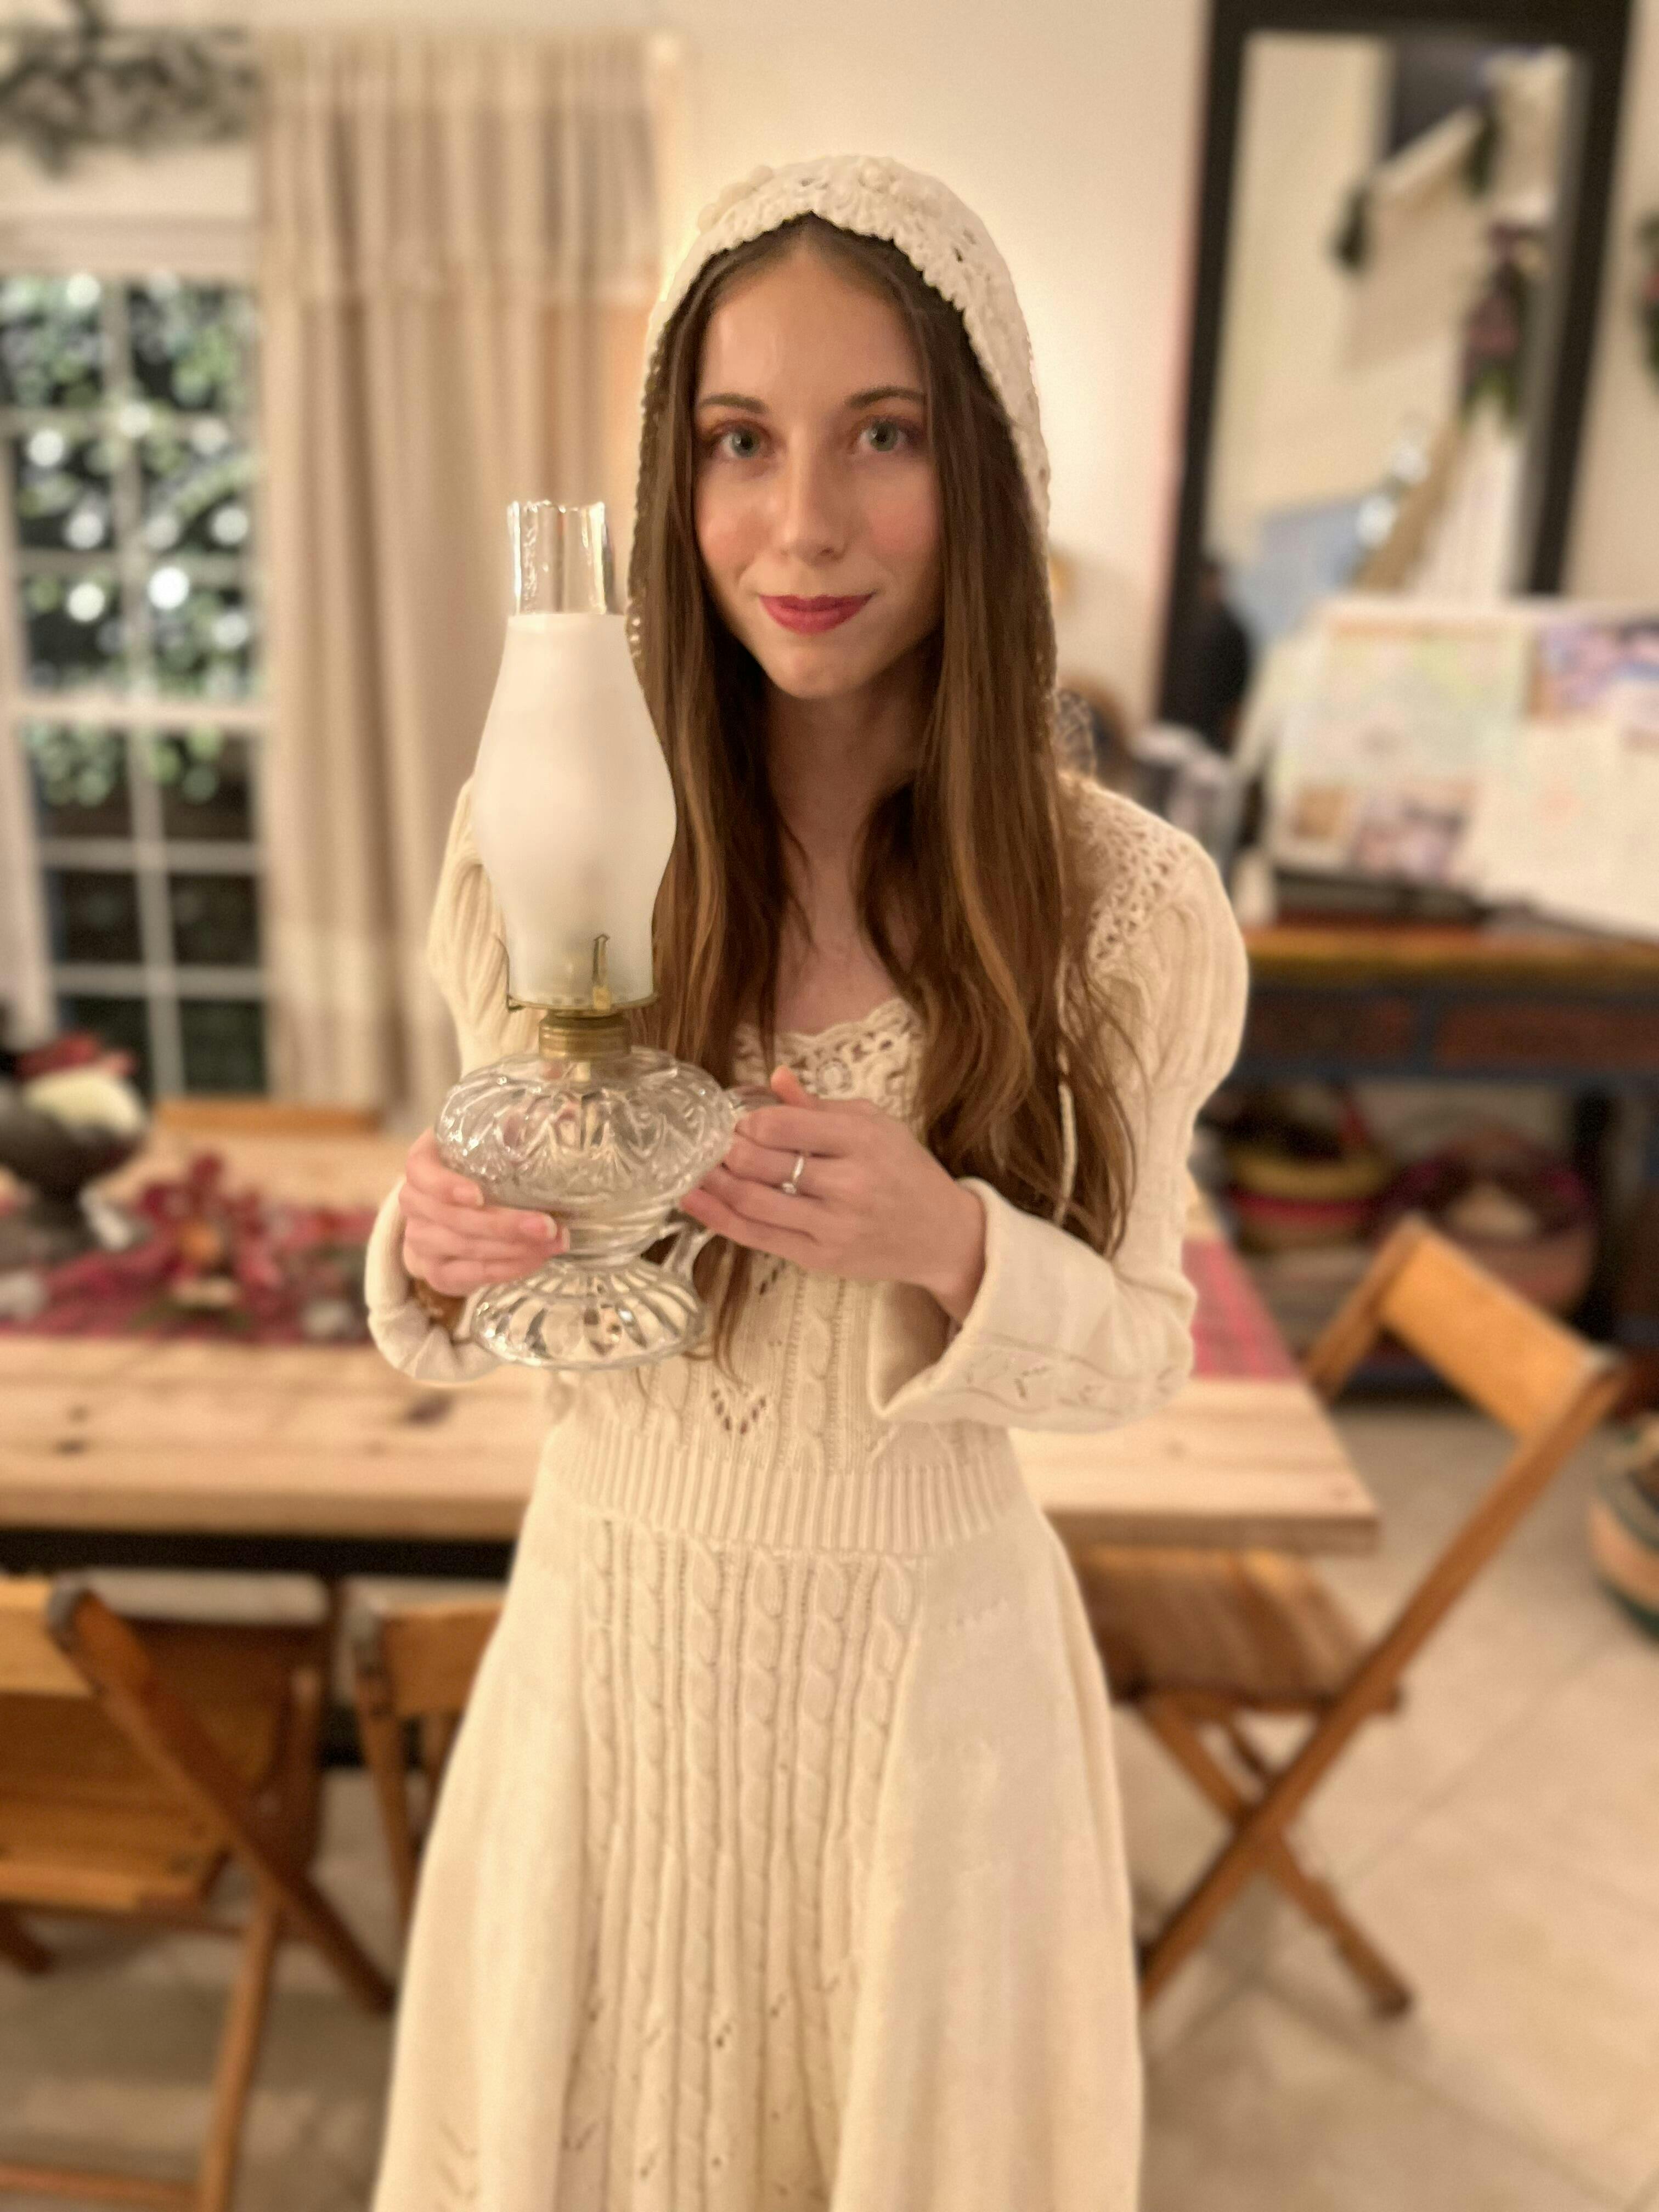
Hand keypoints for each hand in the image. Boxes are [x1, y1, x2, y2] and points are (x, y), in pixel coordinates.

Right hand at [398, 1126, 566, 1295]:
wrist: (454, 1211)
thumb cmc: (478, 1167)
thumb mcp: (490, 1142)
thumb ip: (518, 1126)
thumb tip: (569, 1109)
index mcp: (423, 1162)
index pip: (421, 1172)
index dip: (445, 1185)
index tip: (478, 1194)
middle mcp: (413, 1202)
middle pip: (451, 1218)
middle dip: (504, 1225)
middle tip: (547, 1226)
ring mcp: (420, 1240)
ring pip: (464, 1248)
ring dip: (513, 1249)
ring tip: (555, 1242)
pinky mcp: (436, 1271)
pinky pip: (468, 1276)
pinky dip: (504, 1270)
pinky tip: (534, 1260)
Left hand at [681, 1067, 986, 1321]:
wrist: (942, 1234)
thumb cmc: (905, 1171)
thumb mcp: (875, 1125)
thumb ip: (821, 1106)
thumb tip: (774, 1077)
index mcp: (862, 1140)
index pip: (785, 1126)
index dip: (749, 1122)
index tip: (737, 1120)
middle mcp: (847, 1184)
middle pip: (763, 1163)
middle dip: (727, 1150)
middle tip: (710, 1142)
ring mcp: (832, 1226)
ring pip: (753, 1202)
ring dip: (715, 1182)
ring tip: (694, 1166)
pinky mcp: (820, 1259)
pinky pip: (757, 1237)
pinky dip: (718, 1218)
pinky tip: (694, 1200)